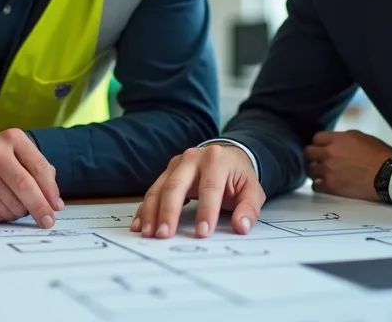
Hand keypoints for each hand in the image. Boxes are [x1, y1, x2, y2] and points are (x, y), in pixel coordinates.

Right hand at [0, 128, 63, 227]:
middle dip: (39, 207)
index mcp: (12, 138)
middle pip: (24, 187)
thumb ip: (43, 175)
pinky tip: (2, 206)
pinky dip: (3, 216)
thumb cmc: (3, 160)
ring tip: (17, 203)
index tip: (57, 207)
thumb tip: (55, 204)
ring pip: (10, 204)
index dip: (50, 191)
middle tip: (47, 221)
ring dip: (20, 212)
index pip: (38, 168)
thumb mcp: (24, 155)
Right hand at [133, 143, 264, 238]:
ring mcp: (176, 165)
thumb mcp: (252, 190)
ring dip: (151, 213)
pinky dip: (144, 210)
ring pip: (159, 189)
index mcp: (216, 160)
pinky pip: (152, 192)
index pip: (210, 187)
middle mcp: (192, 159)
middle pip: (176, 185)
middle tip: (164, 235)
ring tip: (149, 234)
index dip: (206, 211)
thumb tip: (241, 227)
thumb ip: (248, 209)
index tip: (203, 233)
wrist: (227, 156)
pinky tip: (139, 226)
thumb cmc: (238, 177)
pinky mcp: (166, 173)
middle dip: (169, 212)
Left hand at [303, 130, 391, 201]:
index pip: (316, 138)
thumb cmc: (380, 155)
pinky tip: (326, 185)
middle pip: (308, 153)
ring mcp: (328, 170)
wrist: (389, 175)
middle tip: (319, 161)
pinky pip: (315, 186)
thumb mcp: (362, 137)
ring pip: (309, 170)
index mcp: (337, 139)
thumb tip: (335, 141)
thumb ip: (344, 138)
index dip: (319, 144)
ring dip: (316, 171)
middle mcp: (329, 153)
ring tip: (324, 174)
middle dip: (313, 156)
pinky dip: (320, 185)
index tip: (322, 148)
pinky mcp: (331, 186)